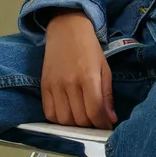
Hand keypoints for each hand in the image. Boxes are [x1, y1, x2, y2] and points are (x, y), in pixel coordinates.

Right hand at [41, 9, 117, 128]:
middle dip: (91, 126)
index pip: (94, 111)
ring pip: (64, 120)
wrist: (66, 30)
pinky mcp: (44, 86)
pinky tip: (68, 115)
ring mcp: (55, 85)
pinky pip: (49, 113)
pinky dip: (59, 120)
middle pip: (80, 119)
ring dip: (75, 125)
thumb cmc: (89, 48)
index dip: (102, 124)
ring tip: (83, 120)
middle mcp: (70, 83)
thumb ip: (107, 96)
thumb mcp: (105, 69)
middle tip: (96, 123)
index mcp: (88, 77)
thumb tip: (110, 119)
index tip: (106, 127)